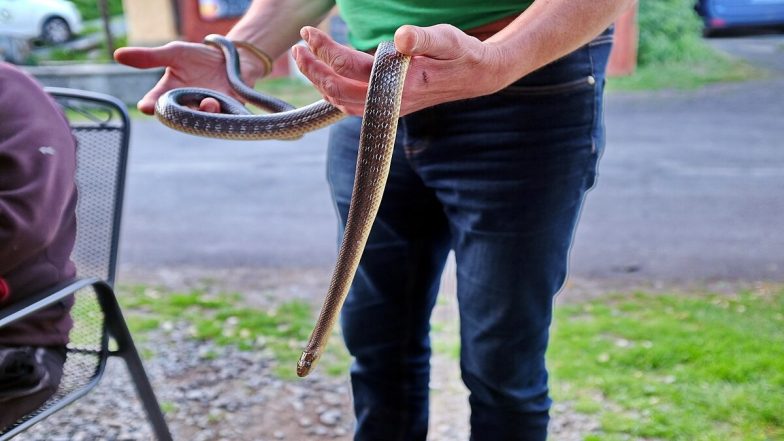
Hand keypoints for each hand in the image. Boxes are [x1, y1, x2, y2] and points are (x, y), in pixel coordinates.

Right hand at [114, 41, 266, 114]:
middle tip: (175, 111)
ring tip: (208, 102)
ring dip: (204, 112)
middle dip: (178, 115)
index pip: (156, 102)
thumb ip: (149, 57)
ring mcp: (208, 111)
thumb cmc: (198, 58)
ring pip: (202, 119)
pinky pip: (224, 117)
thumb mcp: (173, 53)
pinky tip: (220, 104)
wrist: (230, 59)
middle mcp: (187, 106)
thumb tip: (117, 54)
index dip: (151, 105)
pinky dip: (222, 112)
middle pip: (179, 116)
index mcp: (170, 94)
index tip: (146, 106)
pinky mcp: (229, 111)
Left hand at [292, 24, 506, 116]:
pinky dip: (333, 90)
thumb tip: (401, 36)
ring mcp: (388, 107)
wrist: (478, 77)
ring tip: (304, 58)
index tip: (309, 34)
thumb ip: (425, 38)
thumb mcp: (449, 39)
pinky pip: (352, 104)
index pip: (352, 68)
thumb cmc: (462, 54)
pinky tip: (326, 74)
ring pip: (342, 102)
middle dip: (313, 70)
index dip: (326, 51)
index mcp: (402, 83)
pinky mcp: (388, 106)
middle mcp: (391, 100)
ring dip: (320, 81)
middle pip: (339, 91)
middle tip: (297, 48)